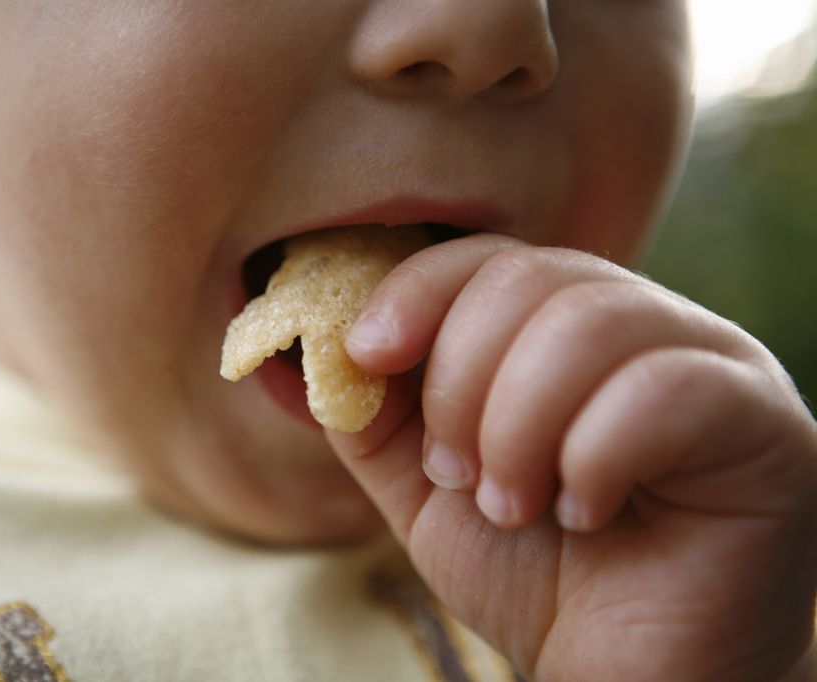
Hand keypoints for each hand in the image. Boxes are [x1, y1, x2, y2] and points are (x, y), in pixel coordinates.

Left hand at [325, 234, 816, 680]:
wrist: (626, 674)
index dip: (417, 291)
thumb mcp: (427, 487)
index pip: (490, 256)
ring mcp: (714, 362)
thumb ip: (377, 414)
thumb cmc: (534, 575)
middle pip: (531, 278)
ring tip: (513, 506)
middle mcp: (647, 326)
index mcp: (568, 328)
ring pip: (589, 322)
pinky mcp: (762, 422)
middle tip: (460, 476)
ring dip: (517, 427)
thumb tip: (315, 348)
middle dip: (462, 384)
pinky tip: (584, 514)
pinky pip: (662, 389)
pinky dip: (590, 457)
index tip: (366, 352)